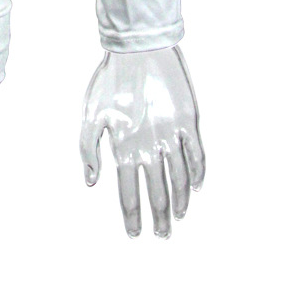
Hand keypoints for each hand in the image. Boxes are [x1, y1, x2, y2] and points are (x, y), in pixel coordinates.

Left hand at [79, 45, 205, 238]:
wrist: (138, 49)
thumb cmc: (109, 81)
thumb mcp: (90, 115)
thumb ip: (88, 150)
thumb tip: (91, 181)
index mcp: (124, 147)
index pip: (129, 194)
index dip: (132, 217)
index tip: (136, 234)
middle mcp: (150, 146)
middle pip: (156, 193)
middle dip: (159, 218)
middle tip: (162, 235)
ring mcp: (172, 135)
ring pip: (180, 179)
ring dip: (180, 202)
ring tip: (179, 218)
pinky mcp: (190, 121)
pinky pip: (197, 156)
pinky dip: (198, 174)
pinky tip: (197, 188)